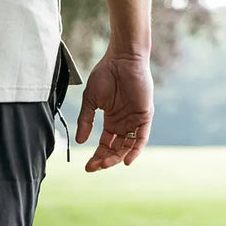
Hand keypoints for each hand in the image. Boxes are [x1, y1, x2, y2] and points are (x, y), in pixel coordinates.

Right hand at [76, 52, 152, 172]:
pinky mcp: (144, 115)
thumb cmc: (105, 74)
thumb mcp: (90, 101)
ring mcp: (134, 120)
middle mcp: (124, 123)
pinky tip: (126, 161)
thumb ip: (85, 121)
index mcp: (111, 121)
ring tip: (105, 164)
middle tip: (94, 167)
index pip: (105, 145)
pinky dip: (135, 150)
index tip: (86, 167)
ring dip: (117, 158)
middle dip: (105, 160)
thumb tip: (80, 141)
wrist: (122, 58)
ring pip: (128, 146)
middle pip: (116, 149)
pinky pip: (141, 138)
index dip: (96, 156)